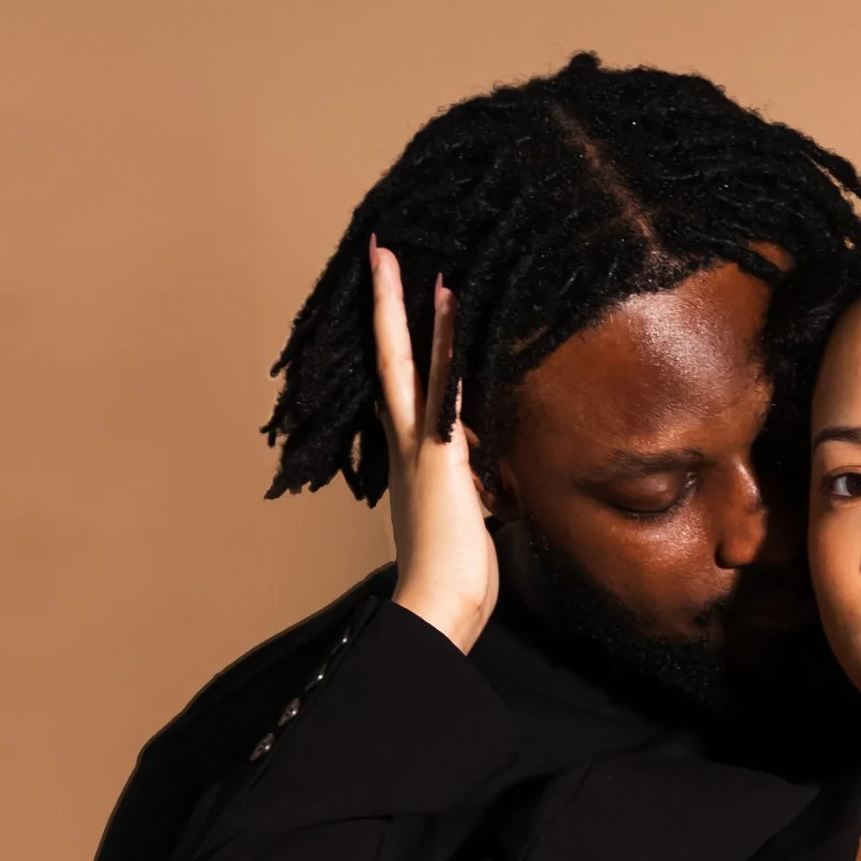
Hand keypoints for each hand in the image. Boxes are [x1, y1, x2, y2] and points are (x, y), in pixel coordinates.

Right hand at [368, 242, 498, 652]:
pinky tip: (447, 301)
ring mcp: (418, 447)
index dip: (394, 347)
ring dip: (403, 308)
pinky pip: (442, 383)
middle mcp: (405, 446)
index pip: (399, 390)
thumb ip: (467, 490)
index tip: (390, 309)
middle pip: (387, 361)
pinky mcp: (440, 452)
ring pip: (407, 363)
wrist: (440, 605)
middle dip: (381, 308)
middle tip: (377, 255)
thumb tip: (482, 481)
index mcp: (410, 461)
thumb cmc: (454, 576)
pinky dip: (443, 340)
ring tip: (400, 259)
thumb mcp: (464, 520)